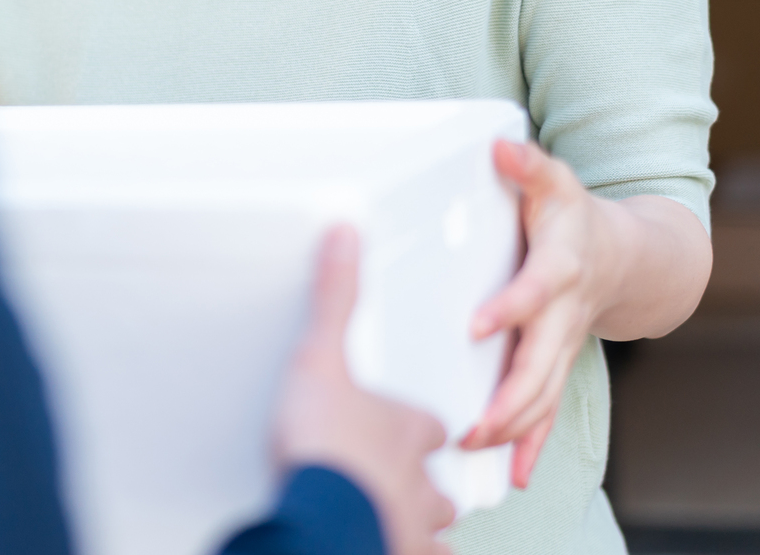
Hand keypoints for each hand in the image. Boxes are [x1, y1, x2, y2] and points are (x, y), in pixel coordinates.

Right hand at [274, 225, 456, 554]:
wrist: (323, 514)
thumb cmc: (325, 441)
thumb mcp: (321, 355)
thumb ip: (337, 297)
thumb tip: (347, 236)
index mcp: (407, 427)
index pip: (429, 424)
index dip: (420, 424)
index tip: (413, 424)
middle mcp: (418, 478)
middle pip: (438, 481)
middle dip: (428, 479)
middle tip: (409, 476)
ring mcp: (410, 522)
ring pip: (432, 523)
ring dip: (423, 520)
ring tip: (410, 520)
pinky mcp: (397, 553)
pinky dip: (411, 553)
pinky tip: (393, 548)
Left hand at [459, 140, 609, 489]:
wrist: (628, 256)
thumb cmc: (575, 216)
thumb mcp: (555, 180)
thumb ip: (527, 165)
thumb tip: (500, 147)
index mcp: (559, 267)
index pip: (536, 289)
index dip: (511, 307)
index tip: (477, 327)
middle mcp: (564, 313)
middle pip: (543, 362)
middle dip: (511, 397)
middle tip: (476, 423)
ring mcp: (565, 343)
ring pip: (545, 394)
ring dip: (514, 426)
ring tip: (476, 445)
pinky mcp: (560, 362)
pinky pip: (549, 409)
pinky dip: (533, 442)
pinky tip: (514, 473)